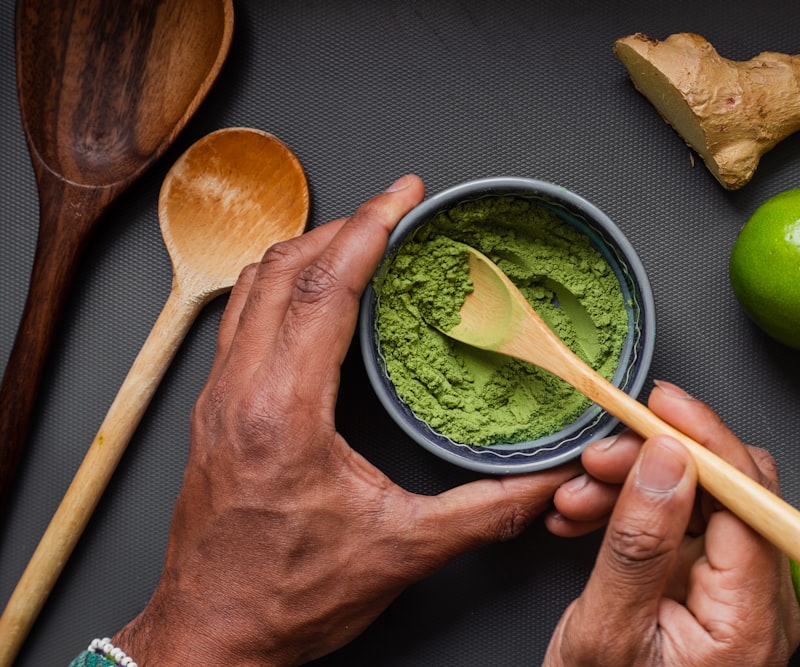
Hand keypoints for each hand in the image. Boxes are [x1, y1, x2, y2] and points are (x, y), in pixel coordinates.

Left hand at [110, 175, 580, 665]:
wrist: (211, 635)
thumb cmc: (285, 597)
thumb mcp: (400, 552)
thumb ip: (484, 512)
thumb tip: (546, 483)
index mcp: (282, 413)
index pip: (322, 290)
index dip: (368, 230)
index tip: (403, 196)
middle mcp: (239, 393)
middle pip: (282, 270)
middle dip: (342, 225)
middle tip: (394, 209)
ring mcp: (218, 399)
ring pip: (252, 288)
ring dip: (306, 250)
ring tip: (359, 238)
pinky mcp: (215, 411)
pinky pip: (242, 317)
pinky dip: (283, 286)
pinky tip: (315, 296)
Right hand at [544, 381, 799, 665]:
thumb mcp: (606, 632)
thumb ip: (639, 544)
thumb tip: (668, 457)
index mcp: (751, 620)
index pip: (750, 501)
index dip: (706, 441)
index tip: (658, 403)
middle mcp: (761, 602)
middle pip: (729, 492)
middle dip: (658, 463)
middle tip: (596, 458)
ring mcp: (737, 594)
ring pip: (700, 502)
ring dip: (635, 486)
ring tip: (576, 498)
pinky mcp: (709, 588)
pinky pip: (679, 527)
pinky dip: (632, 512)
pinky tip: (586, 515)